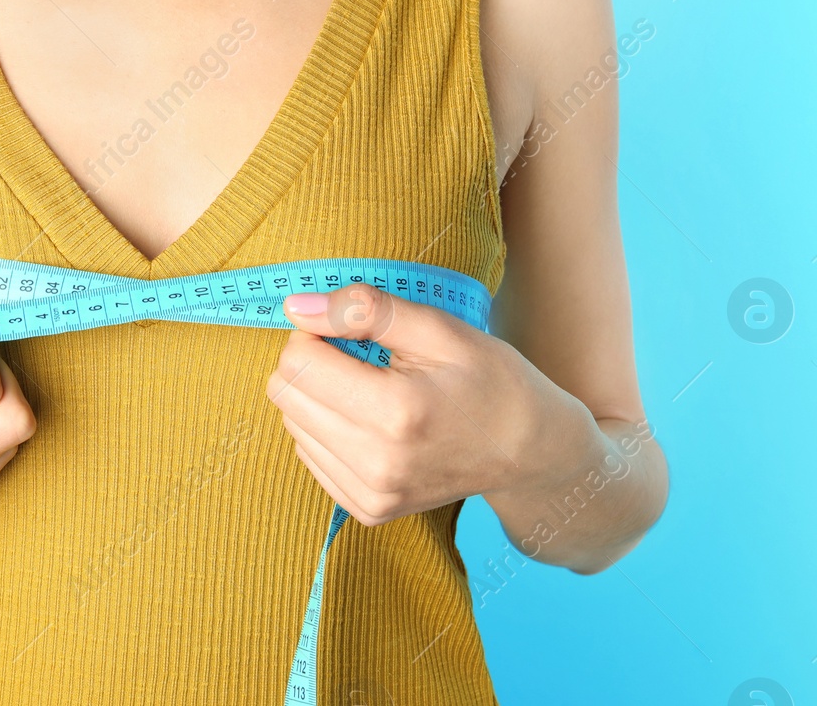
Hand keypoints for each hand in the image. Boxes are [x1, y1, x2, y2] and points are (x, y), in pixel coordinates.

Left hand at [266, 282, 597, 526]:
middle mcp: (377, 463)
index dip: (314, 331)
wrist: (531, 452)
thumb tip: (295, 306)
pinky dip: (326, 429)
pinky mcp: (367, 511)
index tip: (346, 328)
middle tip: (356, 354)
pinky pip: (308, 455)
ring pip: (291, 425)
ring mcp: (372, 494)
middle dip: (310, 362)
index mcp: (396, 412)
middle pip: (285, 395)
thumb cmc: (490, 380)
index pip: (298, 362)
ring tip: (369, 389)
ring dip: (317, 397)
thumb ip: (364, 310)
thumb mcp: (439, 329)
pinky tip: (368, 420)